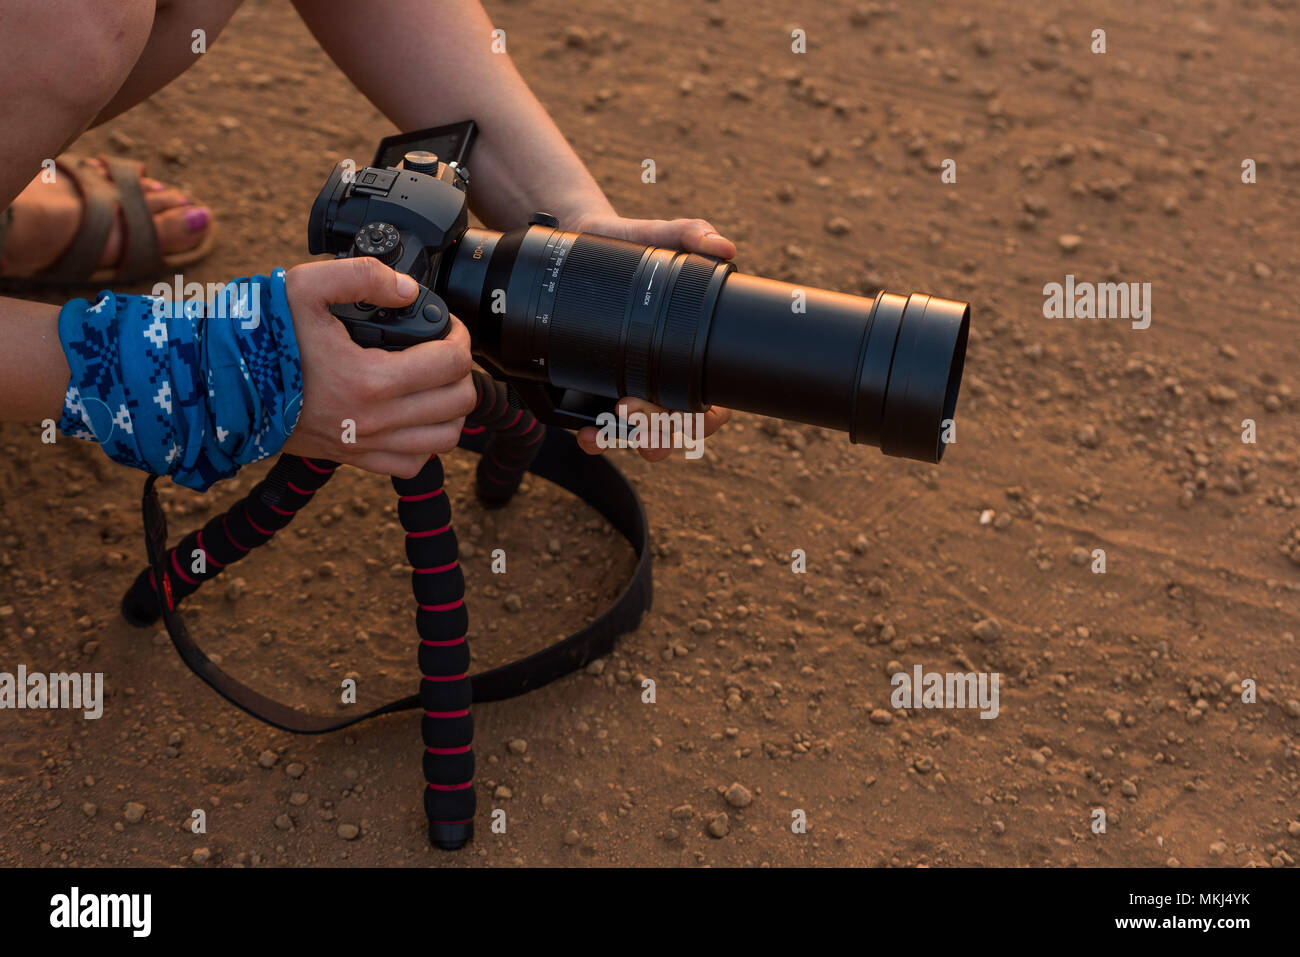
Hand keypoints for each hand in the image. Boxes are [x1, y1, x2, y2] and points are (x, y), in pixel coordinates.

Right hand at [280, 257, 475, 477]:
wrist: (223, 385)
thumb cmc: (262, 338)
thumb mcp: (306, 286)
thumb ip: (361, 276)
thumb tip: (406, 290)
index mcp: (371, 380)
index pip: (451, 364)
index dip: (460, 338)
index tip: (448, 327)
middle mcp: (375, 421)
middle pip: (458, 403)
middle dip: (461, 371)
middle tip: (444, 351)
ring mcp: (366, 444)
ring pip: (444, 439)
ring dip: (451, 409)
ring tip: (436, 384)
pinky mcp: (354, 458)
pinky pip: (412, 464)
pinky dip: (425, 443)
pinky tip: (414, 416)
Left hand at [565, 213, 736, 460]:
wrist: (581, 243)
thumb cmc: (632, 245)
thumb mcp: (659, 235)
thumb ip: (690, 235)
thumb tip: (723, 246)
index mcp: (694, 352)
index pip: (714, 401)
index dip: (706, 418)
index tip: (683, 413)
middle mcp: (667, 377)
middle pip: (675, 426)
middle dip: (659, 434)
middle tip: (635, 419)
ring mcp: (634, 387)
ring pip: (639, 432)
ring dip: (623, 440)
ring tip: (600, 434)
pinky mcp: (600, 390)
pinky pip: (603, 425)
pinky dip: (595, 436)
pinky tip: (584, 435)